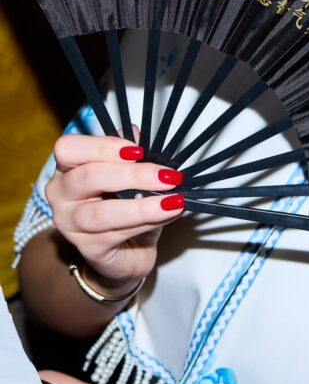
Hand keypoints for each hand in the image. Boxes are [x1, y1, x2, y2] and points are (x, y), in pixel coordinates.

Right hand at [46, 134, 185, 292]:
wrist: (127, 250)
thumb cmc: (125, 204)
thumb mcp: (130, 175)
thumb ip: (130, 154)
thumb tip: (135, 133)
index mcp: (68, 168)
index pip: (70, 149)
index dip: (103, 146)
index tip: (138, 150)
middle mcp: (61, 194)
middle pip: (88, 177)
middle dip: (134, 175)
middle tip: (168, 176)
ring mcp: (70, 224)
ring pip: (101, 213)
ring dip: (142, 206)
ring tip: (172, 201)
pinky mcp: (87, 248)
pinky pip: (116, 234)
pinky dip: (146, 222)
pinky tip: (166, 215)